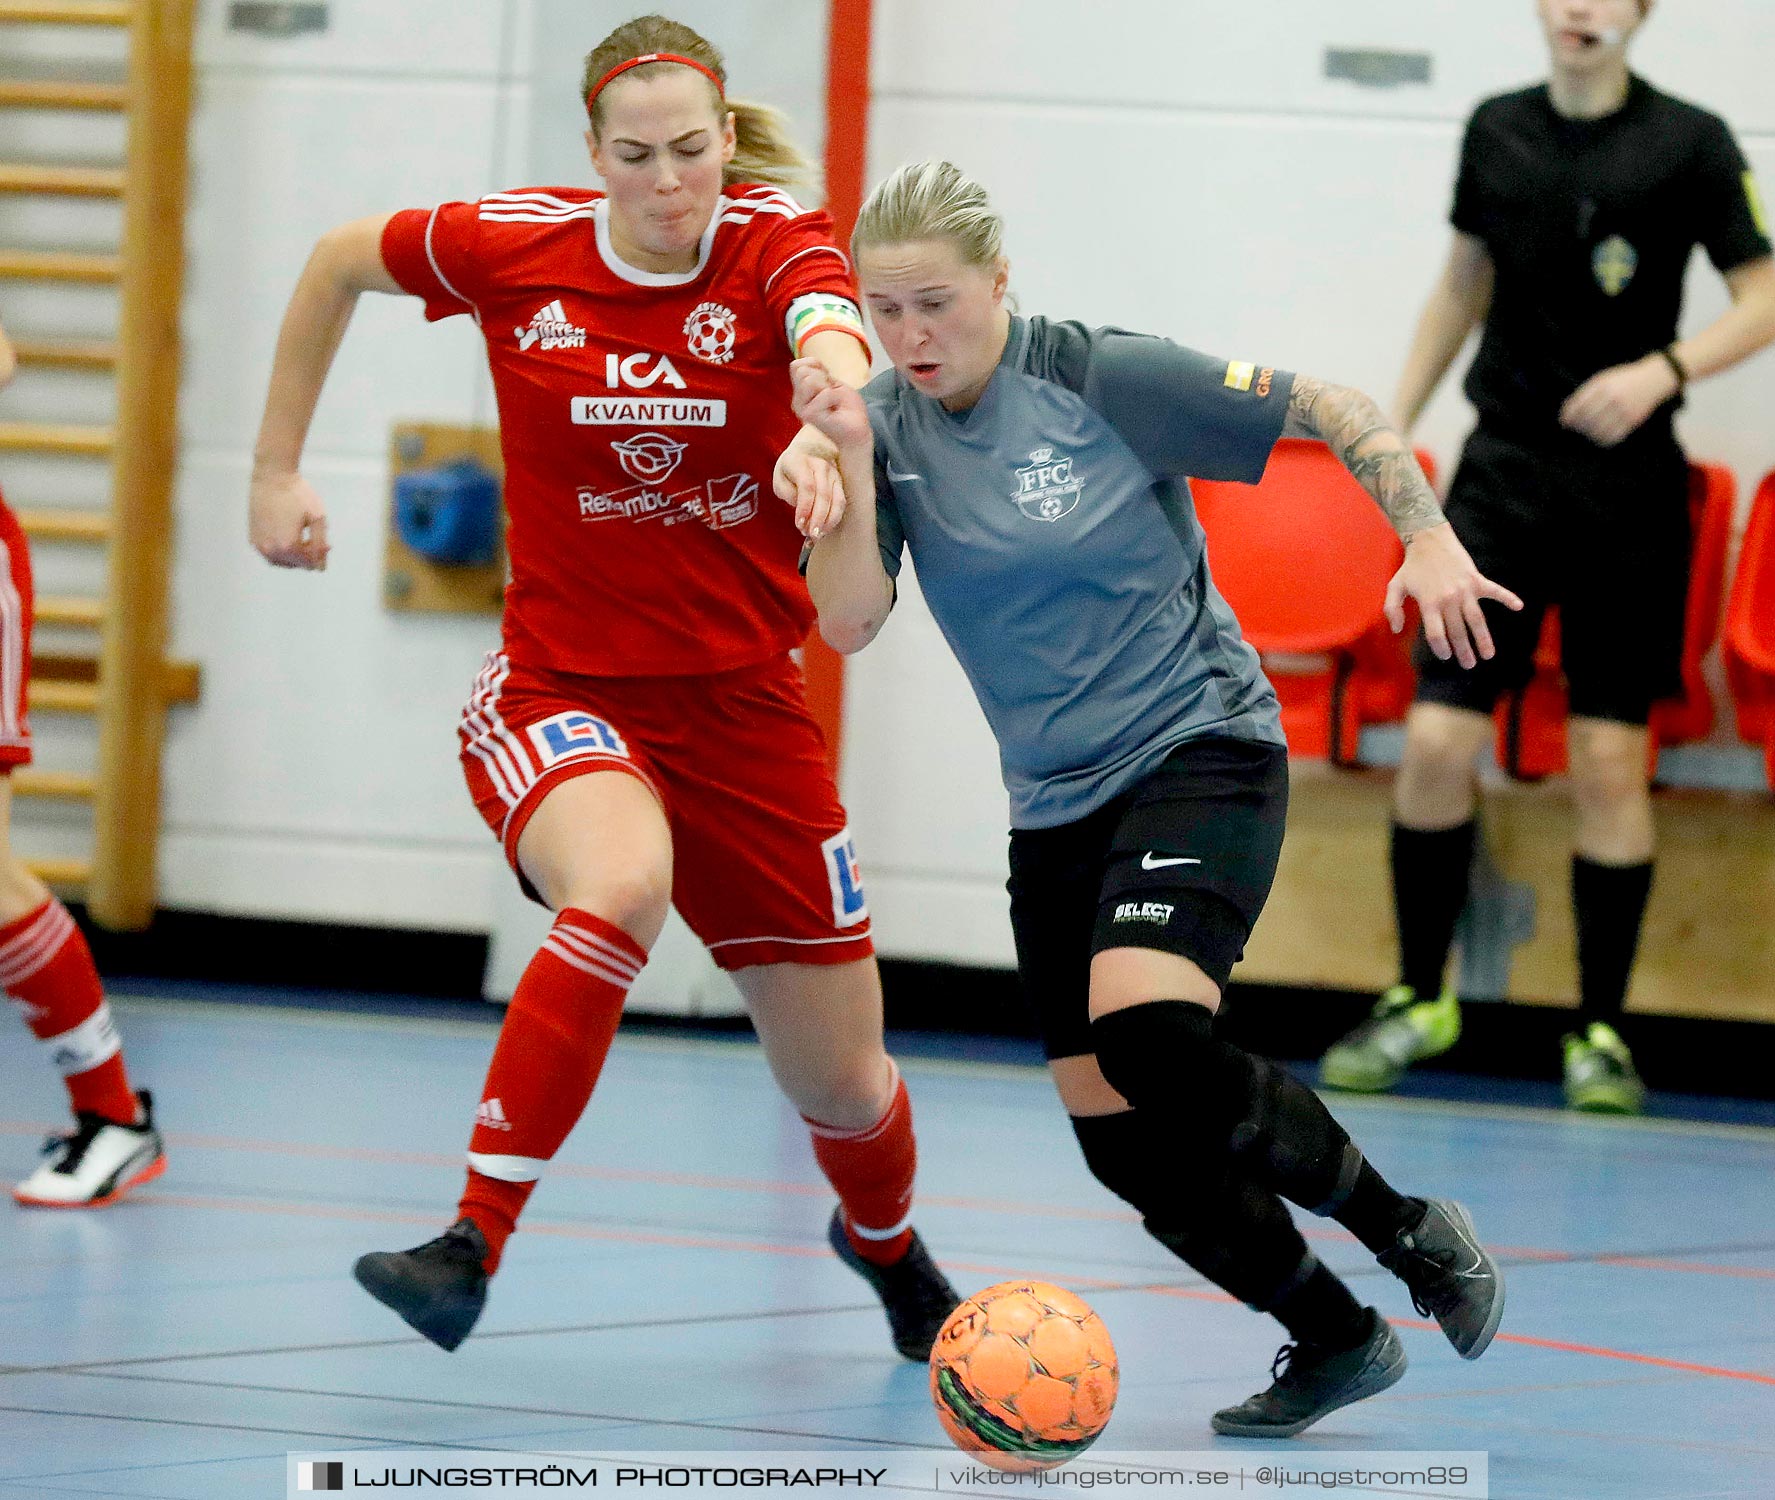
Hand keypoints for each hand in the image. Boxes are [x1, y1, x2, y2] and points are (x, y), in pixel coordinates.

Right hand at [250, 466, 330, 568]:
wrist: (272, 477)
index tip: (326, 542)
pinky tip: (286, 536)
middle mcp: (271, 550)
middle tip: (313, 538)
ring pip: (281, 562)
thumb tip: (320, 567)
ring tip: (301, 538)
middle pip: (296, 564)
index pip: (309, 563)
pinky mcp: (253, 538)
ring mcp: (259, 545)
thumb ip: (320, 544)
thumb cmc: (298, 495)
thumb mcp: (317, 518)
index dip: (320, 555)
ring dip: (293, 556)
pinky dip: (280, 551)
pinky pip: (269, 554)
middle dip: (307, 555)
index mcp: (288, 546)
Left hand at [772, 434, 845, 539]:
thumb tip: (802, 510)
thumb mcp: (780, 478)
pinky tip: (826, 528)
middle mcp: (820, 465)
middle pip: (823, 495)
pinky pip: (842, 502)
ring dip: (828, 521)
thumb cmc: (791, 468)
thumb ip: (787, 492)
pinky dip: (835, 518)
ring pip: (836, 500)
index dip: (804, 508)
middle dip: (817, 518)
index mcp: (800, 461)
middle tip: (811, 535)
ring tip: (818, 535)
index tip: (799, 524)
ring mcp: (834, 473)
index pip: (806, 486)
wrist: (810, 449)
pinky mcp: (841, 482)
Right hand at [789, 357, 871, 452]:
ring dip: (828, 388)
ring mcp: (801, 409)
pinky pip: (824, 393)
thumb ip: (818, 372)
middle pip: (802, 371)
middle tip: (833, 395)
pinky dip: (835, 397)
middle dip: (823, 378)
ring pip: (808, 379)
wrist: (858, 431)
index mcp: (801, 393)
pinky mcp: (809, 415)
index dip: (816, 366)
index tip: (828, 382)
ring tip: (833, 402)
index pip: (796, 366)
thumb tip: (804, 360)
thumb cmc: (848, 409)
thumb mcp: (833, 383)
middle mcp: (797, 401)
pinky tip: (836, 410)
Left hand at [1385, 521, 1522, 669]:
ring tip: (1488, 655)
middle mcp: (1448, 599)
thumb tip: (1396, 630)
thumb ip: (1392, 609)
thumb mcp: (1395, 587)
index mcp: (1429, 603)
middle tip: (1469, 665)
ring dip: (1484, 638)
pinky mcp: (1476, 579)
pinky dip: (1507, 598)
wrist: (1428, 539)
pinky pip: (1495, 591)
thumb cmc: (1411, 566)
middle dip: (1464, 651)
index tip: (1446, 656)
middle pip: (1458, 631)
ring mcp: (1465, 589)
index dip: (1441, 648)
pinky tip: (1519, 607)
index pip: (1436, 634)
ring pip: (1477, 619)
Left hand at [1558, 355, 1678, 446]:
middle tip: (1577, 428)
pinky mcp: (1633, 419)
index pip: (1578, 404)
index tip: (1564, 422)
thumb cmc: (1625, 380)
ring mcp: (1624, 409)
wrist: (1655, 378)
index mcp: (1603, 385)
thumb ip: (1587, 392)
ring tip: (1589, 432)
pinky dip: (1603, 439)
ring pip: (1598, 430)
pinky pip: (1613, 436)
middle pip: (1586, 419)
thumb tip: (1568, 412)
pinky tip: (1601, 437)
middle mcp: (1613, 397)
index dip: (1568, 416)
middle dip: (1578, 426)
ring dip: (1589, 434)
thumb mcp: (1605, 378)